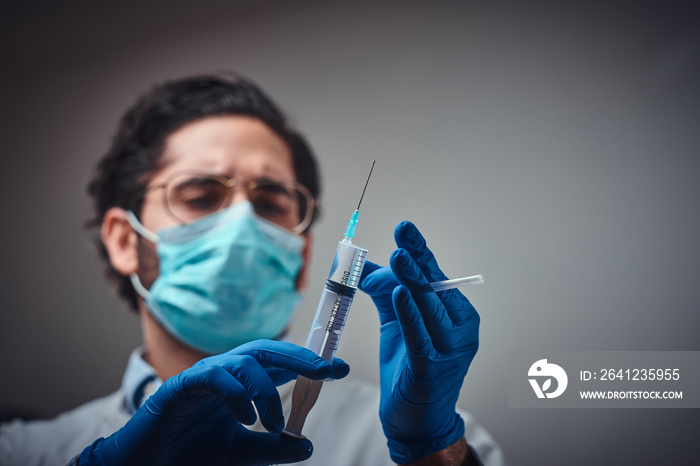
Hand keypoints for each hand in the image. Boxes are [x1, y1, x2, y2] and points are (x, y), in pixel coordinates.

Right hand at [78, 340, 349, 465]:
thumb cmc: (192, 456)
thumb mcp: (242, 455)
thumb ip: (272, 449)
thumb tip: (307, 444)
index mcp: (243, 385)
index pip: (282, 364)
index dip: (310, 362)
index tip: (341, 369)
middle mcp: (227, 374)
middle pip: (267, 350)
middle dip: (299, 356)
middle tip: (326, 370)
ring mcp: (205, 376)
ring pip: (244, 361)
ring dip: (266, 389)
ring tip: (272, 423)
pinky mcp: (182, 385)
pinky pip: (214, 375)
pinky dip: (234, 392)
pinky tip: (244, 417)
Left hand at [359, 221, 478, 464]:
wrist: (418, 419)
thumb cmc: (411, 367)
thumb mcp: (398, 324)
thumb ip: (384, 293)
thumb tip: (359, 265)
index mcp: (456, 313)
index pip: (437, 274)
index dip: (420, 250)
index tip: (404, 228)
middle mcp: (461, 328)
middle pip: (435, 287)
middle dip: (417, 259)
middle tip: (402, 235)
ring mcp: (450, 350)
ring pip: (430, 308)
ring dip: (414, 281)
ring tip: (399, 258)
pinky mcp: (433, 369)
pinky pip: (421, 336)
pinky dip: (410, 314)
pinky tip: (400, 294)